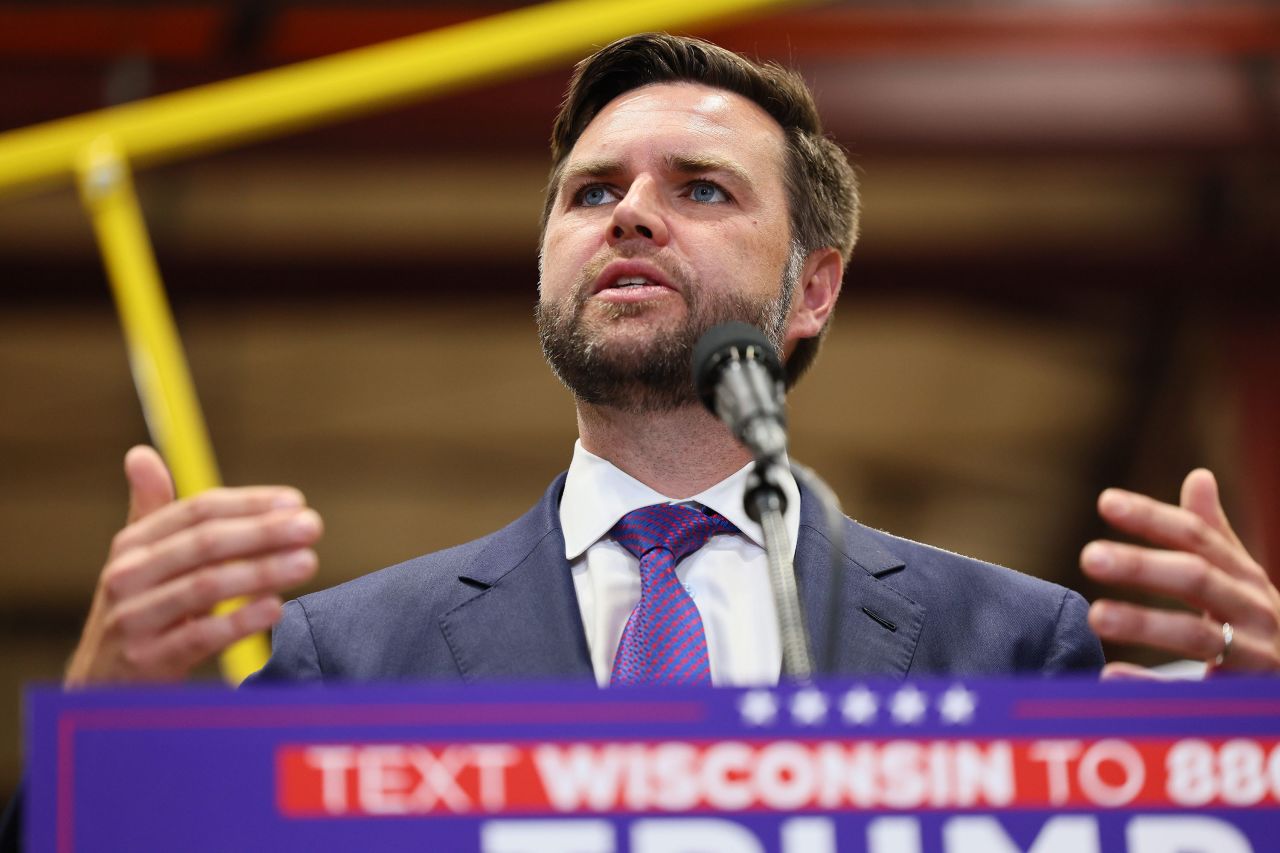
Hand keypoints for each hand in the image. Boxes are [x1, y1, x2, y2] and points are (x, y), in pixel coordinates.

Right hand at [65, 446, 321, 685]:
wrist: (102, 687)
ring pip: (205, 587)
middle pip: (204, 544)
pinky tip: (275, 608)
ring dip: (262, 572)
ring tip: (307, 562)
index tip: (295, 501)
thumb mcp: (140, 562)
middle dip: (264, 532)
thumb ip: (151, 511)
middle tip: (312, 526)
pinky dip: (239, 621)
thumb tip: (140, 454)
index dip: (249, 503)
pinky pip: (199, 636)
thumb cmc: (139, 611)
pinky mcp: (147, 660)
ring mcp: (134, 619)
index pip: (196, 511)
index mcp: (133, 545)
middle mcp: (128, 576)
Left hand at [1081, 468, 1278, 678]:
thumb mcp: (1241, 578)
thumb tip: (1199, 476)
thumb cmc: (1257, 624)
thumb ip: (1214, 534)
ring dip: (1145, 624)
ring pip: (1198, 636)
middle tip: (1089, 556)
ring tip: (1095, 616)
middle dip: (1144, 567)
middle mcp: (1254, 611)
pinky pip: (1194, 694)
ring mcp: (1254, 656)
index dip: (1153, 518)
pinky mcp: (1240, 700)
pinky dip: (1151, 685)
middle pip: (1197, 579)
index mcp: (1245, 577)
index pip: (1198, 538)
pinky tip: (1111, 675)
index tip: (1106, 501)